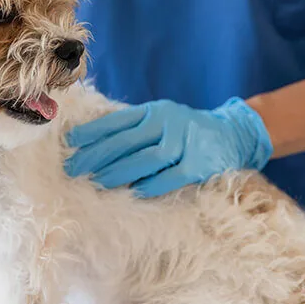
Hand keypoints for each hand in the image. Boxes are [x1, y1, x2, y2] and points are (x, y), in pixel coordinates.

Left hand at [64, 98, 272, 197]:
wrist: (234, 132)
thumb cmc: (186, 130)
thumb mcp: (162, 118)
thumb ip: (135, 127)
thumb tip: (94, 144)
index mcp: (154, 111)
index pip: (117, 121)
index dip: (92, 132)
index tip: (70, 143)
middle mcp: (168, 122)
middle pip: (126, 140)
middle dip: (97, 155)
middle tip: (74, 168)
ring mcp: (185, 142)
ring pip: (147, 157)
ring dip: (119, 171)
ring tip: (97, 182)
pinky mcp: (201, 163)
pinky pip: (173, 175)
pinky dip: (153, 184)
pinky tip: (135, 192)